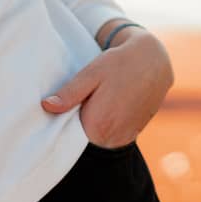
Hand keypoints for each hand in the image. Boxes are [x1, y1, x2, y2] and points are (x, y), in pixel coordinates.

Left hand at [40, 30, 173, 147]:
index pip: (68, 130)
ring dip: (96, 122)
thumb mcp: (91, 74)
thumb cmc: (119, 63)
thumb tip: (46, 106)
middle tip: (88, 95)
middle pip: (83, 135)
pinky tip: (112, 104)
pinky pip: (111, 135)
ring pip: (98, 136)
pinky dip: (109, 123)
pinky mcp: (132, 136)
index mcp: (97, 125)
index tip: (70, 101)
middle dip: (81, 118)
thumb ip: (69, 94)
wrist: (154, 61)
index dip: (66, 115)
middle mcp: (111, 138)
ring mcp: (124, 139)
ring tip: (102, 98)